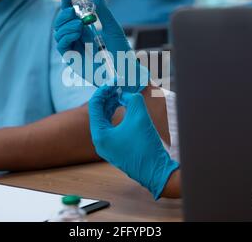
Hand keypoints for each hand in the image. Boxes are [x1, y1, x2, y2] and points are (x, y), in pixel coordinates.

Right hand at [54, 0, 147, 92]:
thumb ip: (103, 12)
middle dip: (64, 14)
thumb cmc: (122, 52)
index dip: (66, 5)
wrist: (125, 72)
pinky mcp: (72, 61)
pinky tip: (76, 33)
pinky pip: (61, 47)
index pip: (71, 16)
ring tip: (80, 24)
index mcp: (86, 31)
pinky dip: (65, 37)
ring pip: (58, 33)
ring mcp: (74, 50)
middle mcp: (78, 39)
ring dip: (66, 25)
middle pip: (61, 23)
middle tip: (73, 11)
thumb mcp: (113, 28)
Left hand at [88, 85, 178, 199]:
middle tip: (118, 85)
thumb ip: (132, 99)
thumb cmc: (146, 146)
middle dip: (108, 96)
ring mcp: (107, 146)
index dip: (104, 90)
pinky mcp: (116, 148)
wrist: (156, 171)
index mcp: (100, 134)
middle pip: (99, 111)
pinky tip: (125, 107)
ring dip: (113, 104)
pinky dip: (117, 114)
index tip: (114, 81)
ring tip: (122, 93)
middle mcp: (100, 141)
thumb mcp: (139, 116)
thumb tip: (126, 94)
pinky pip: (112, 127)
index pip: (95, 105)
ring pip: (105, 119)